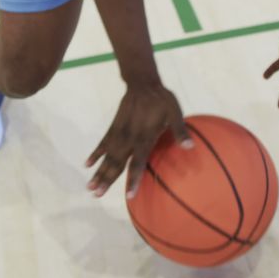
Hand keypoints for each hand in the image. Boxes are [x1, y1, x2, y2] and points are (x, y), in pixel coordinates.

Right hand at [86, 82, 191, 198]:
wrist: (142, 82)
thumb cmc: (162, 99)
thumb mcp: (175, 112)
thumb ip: (180, 130)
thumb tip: (190, 146)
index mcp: (144, 137)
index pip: (137, 163)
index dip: (133, 179)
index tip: (129, 196)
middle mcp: (129, 138)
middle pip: (116, 163)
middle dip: (107, 180)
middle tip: (97, 195)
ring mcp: (119, 133)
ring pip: (107, 156)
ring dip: (99, 172)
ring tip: (91, 187)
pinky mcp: (113, 127)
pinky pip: (102, 142)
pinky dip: (95, 153)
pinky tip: (87, 164)